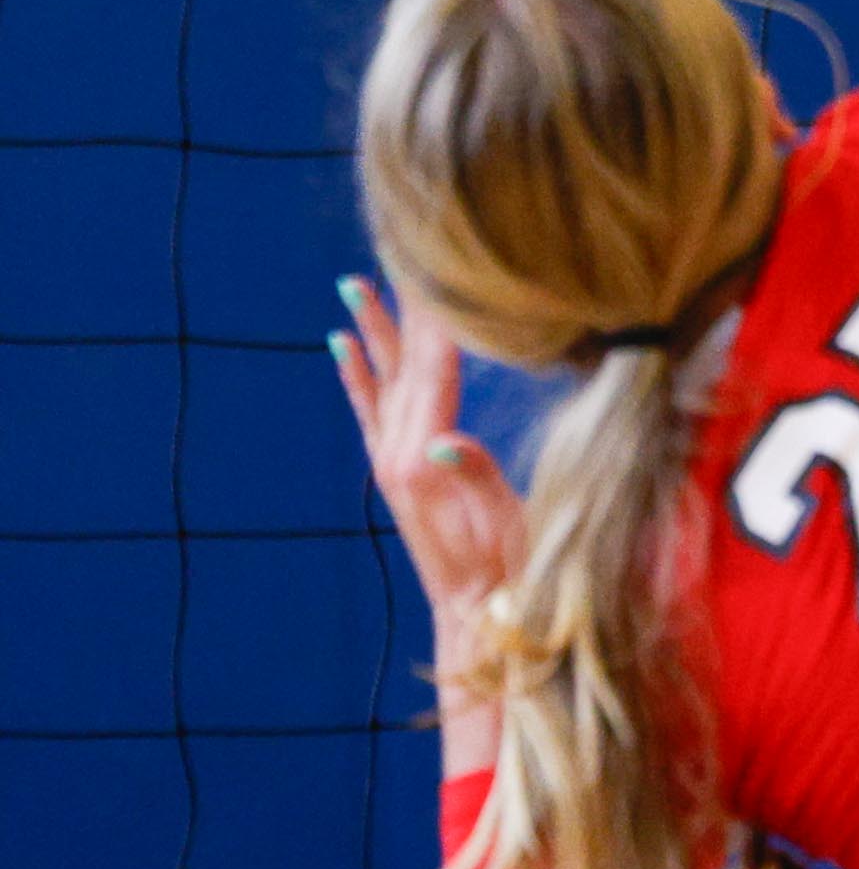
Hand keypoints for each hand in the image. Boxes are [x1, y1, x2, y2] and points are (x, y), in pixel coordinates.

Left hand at [330, 275, 523, 689]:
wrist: (475, 615)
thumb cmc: (507, 570)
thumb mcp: (505, 525)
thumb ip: (472, 479)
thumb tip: (441, 438)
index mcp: (427, 459)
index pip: (434, 370)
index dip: (439, 318)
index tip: (438, 268)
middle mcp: (400, 452)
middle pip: (403, 363)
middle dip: (403, 307)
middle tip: (398, 252)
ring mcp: (391, 460)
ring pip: (381, 378)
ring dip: (370, 329)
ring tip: (353, 283)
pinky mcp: (394, 470)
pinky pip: (368, 408)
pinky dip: (354, 373)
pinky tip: (341, 344)